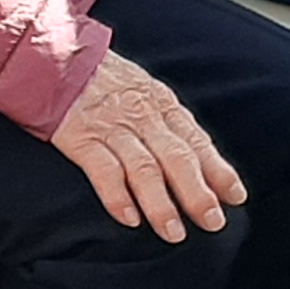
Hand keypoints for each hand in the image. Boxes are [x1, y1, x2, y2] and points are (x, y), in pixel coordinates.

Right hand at [52, 54, 246, 238]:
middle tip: (212, 222)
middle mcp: (142, 117)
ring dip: (161, 203)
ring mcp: (111, 127)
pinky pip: (103, 171)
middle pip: (177, 157)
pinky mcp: (81, 137)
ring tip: (174, 233)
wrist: (54, 55)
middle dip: (197, 193)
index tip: (236, 197)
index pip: (196, 141)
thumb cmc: (99, 80)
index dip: (218, 170)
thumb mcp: (142, 91)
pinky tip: (129, 219)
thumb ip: (164, 122)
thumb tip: (193, 158)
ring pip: (144, 168)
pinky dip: (118, 196)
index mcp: (161, 105)